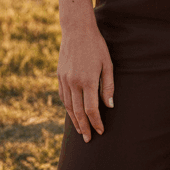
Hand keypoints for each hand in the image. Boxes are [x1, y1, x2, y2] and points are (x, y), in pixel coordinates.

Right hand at [57, 22, 114, 141]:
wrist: (77, 30)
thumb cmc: (96, 46)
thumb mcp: (107, 63)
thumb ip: (108, 86)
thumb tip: (109, 106)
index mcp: (88, 80)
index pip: (91, 109)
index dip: (96, 122)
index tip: (101, 130)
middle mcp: (74, 82)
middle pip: (78, 112)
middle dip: (84, 127)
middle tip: (89, 139)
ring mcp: (65, 79)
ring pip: (69, 107)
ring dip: (75, 121)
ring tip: (80, 131)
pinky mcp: (59, 76)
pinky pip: (63, 97)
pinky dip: (68, 108)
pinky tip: (72, 113)